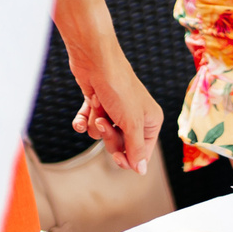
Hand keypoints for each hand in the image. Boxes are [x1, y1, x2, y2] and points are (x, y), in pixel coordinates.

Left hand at [67, 39, 162, 176]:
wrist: (95, 60)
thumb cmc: (118, 87)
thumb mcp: (131, 123)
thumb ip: (136, 149)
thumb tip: (141, 171)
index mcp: (151, 121)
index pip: (141, 153)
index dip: (128, 158)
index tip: (117, 157)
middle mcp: (135, 117)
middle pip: (120, 145)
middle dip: (108, 136)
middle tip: (104, 122)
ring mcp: (115, 111)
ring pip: (102, 135)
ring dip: (95, 123)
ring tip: (97, 105)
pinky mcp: (97, 106)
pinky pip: (88, 125)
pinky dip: (83, 119)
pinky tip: (81, 114)